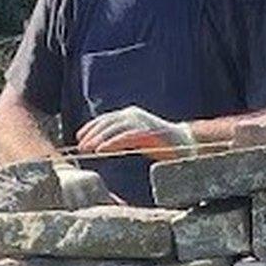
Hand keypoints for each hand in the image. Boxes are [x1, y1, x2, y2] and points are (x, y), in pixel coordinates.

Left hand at [76, 106, 195, 160]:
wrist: (185, 143)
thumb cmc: (160, 143)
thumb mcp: (136, 138)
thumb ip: (122, 138)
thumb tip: (103, 145)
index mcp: (131, 114)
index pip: (106, 119)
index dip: (92, 127)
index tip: (79, 137)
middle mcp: (134, 114)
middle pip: (107, 122)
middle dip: (92, 134)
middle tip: (80, 145)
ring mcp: (141, 121)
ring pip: (114, 129)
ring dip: (98, 139)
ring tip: (87, 149)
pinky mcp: (148, 131)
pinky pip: (125, 137)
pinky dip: (112, 143)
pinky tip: (102, 150)